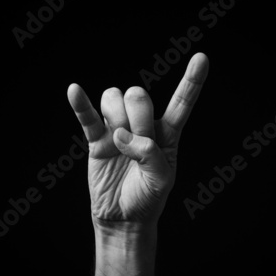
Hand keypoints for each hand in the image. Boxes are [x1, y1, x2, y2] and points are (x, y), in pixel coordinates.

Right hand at [67, 52, 208, 227]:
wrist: (123, 217)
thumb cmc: (147, 198)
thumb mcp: (161, 180)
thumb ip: (150, 154)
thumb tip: (121, 135)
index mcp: (167, 134)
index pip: (181, 103)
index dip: (191, 81)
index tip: (201, 58)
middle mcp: (142, 125)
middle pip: (138, 96)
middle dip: (137, 117)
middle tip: (135, 141)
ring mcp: (117, 129)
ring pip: (113, 98)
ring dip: (116, 115)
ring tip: (117, 141)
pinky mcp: (97, 140)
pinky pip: (87, 117)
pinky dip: (80, 103)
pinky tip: (74, 91)